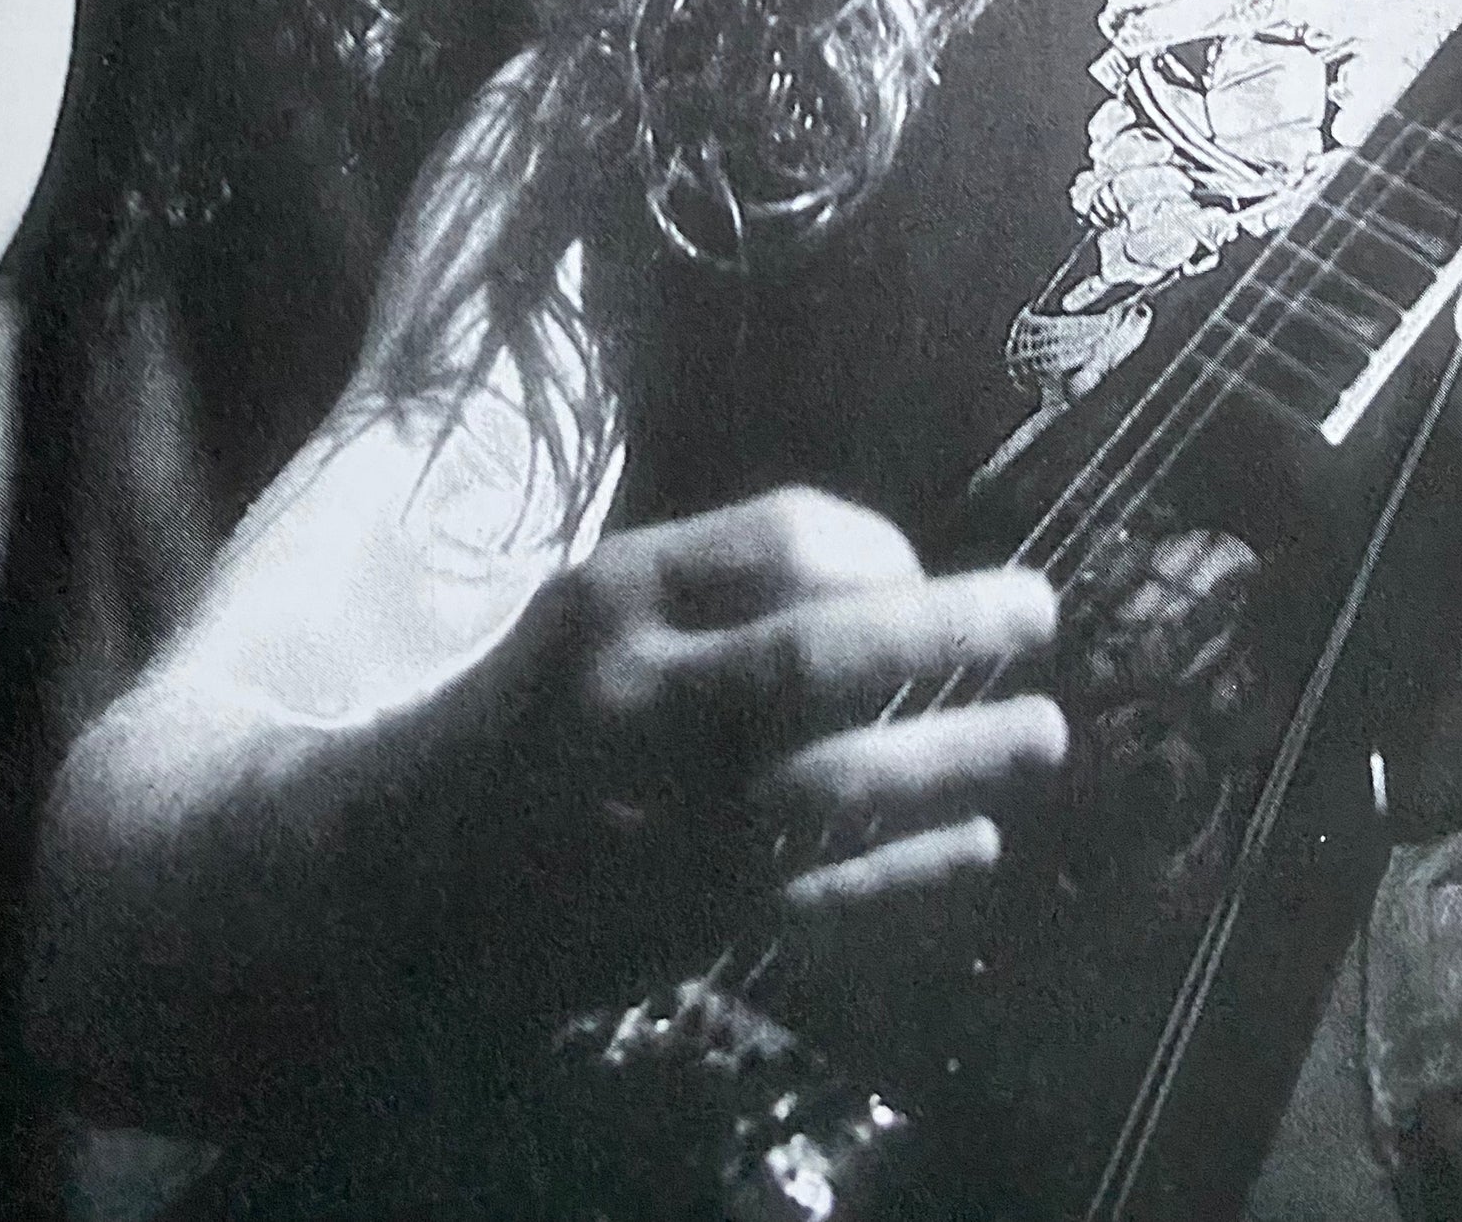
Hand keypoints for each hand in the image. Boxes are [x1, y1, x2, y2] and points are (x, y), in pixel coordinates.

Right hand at [512, 486, 1064, 945]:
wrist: (416, 871)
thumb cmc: (538, 711)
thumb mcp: (599, 610)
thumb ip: (720, 586)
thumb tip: (892, 578)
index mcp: (617, 601)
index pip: (779, 541)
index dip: (877, 546)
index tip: (919, 565)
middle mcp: (649, 702)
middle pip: (821, 657)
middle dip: (947, 632)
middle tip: (1040, 610)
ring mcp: (674, 819)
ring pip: (844, 785)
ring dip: (960, 759)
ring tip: (1045, 734)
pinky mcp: (696, 920)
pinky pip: (832, 895)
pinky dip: (913, 873)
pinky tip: (977, 848)